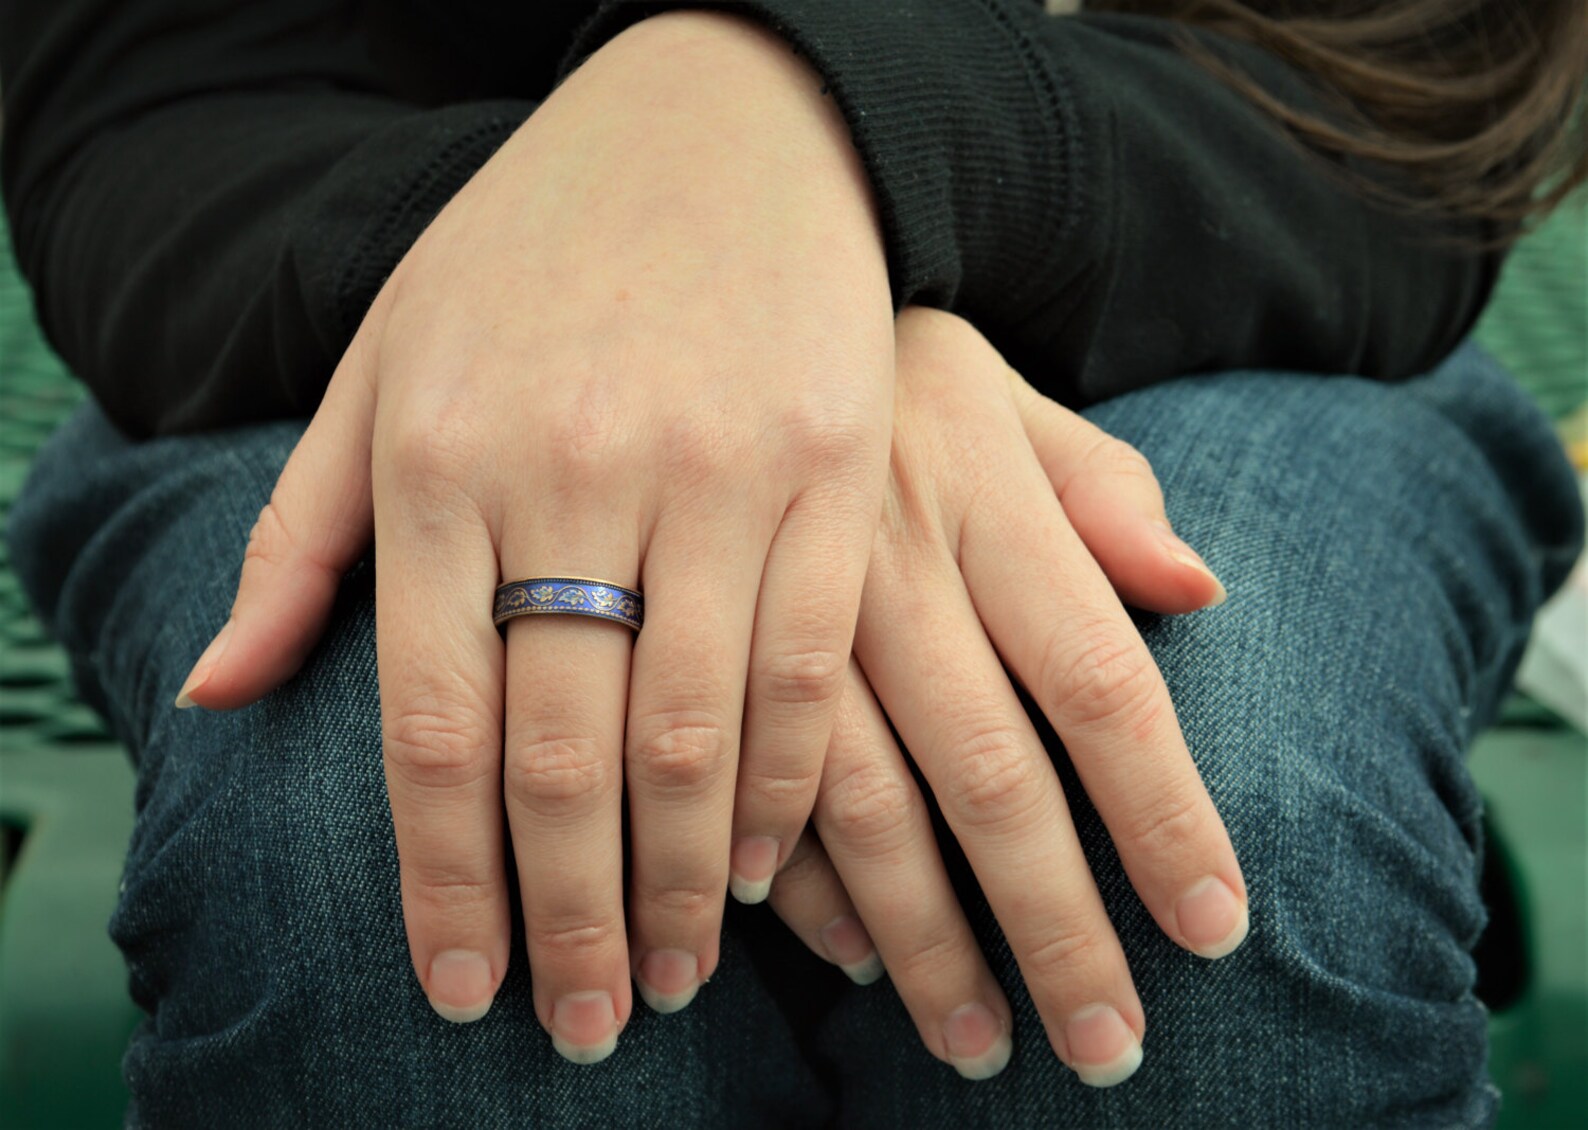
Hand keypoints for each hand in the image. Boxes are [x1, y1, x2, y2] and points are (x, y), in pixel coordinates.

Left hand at [172, 11, 894, 1060]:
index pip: (430, 723)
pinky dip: (784, 784)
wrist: (719, 122)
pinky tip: (759, 863)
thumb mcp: (387, 367)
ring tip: (666, 977)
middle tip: (576, 1024)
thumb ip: (301, 539)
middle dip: (568, 918)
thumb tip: (215, 695)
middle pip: (565, 752)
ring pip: (693, 730)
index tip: (464, 990)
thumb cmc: (532, 253)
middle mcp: (575, 472)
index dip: (443, 881)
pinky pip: (808, 663)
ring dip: (677, 884)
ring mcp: (717, 469)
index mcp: (444, 461)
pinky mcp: (832, 467)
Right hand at [759, 307, 1244, 1085]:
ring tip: (979, 1043)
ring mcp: (782, 618)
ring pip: (862, 810)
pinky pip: (752, 787)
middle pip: (990, 777)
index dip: (1161, 814)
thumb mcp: (996, 387)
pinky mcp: (695, 646)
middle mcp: (888, 574)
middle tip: (1108, 1048)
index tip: (1213, 931)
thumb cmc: (881, 367)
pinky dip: (800, 881)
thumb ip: (1098, 485)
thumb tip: (1201, 590)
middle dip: (1055, 925)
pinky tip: (847, 955)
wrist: (695, 294)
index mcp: (980, 502)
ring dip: (924, 941)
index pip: (1098, 681)